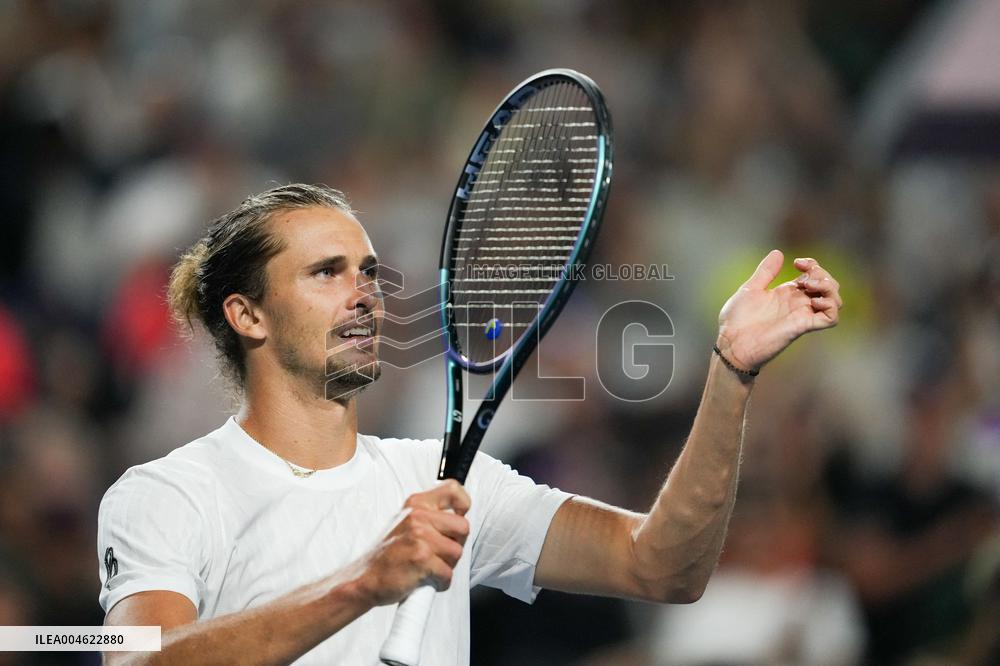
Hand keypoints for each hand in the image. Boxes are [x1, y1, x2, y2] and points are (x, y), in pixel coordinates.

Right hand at [356, 480, 470, 605]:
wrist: (366, 578)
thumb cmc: (389, 555)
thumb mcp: (406, 523)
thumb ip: (430, 516)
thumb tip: (459, 517)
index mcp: (416, 505)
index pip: (453, 490)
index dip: (463, 504)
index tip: (459, 516)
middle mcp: (418, 517)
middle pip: (463, 527)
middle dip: (456, 544)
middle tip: (439, 553)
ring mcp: (420, 537)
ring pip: (457, 552)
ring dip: (447, 565)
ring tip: (429, 567)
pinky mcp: (421, 559)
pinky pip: (448, 573)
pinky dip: (440, 582)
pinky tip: (427, 580)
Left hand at [716, 250, 841, 370]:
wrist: (731, 343)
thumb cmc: (737, 320)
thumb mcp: (750, 289)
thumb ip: (765, 272)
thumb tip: (778, 253)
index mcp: (787, 293)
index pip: (814, 275)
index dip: (812, 265)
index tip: (797, 263)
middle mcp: (798, 303)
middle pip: (828, 285)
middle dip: (822, 274)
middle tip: (804, 277)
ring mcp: (802, 315)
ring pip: (834, 300)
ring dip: (829, 288)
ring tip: (809, 286)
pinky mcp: (803, 327)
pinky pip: (831, 318)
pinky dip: (830, 306)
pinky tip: (814, 301)